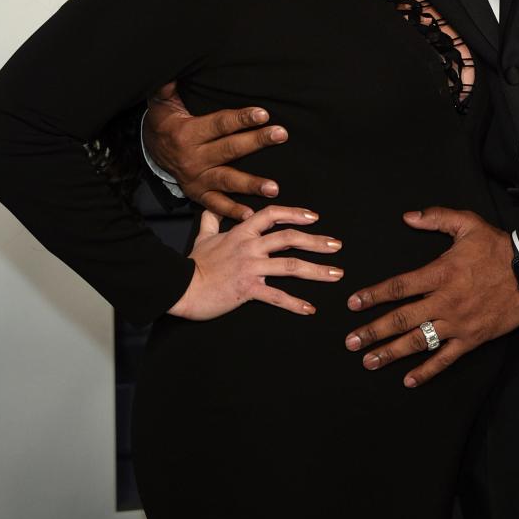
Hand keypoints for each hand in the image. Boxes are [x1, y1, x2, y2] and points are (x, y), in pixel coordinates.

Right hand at [146, 81, 287, 220]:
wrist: (149, 150)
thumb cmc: (165, 121)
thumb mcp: (162, 101)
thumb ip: (169, 87)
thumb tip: (176, 69)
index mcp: (187, 133)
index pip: (219, 124)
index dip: (241, 118)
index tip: (263, 113)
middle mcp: (193, 158)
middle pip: (229, 150)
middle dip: (256, 142)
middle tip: (280, 135)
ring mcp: (196, 178)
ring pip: (227, 181)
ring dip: (250, 184)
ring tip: (273, 187)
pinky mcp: (198, 193)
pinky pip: (215, 205)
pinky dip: (232, 211)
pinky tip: (251, 214)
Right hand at [167, 205, 342, 320]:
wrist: (181, 287)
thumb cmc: (193, 264)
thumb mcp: (204, 237)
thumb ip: (212, 221)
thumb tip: (211, 209)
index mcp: (242, 232)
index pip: (273, 215)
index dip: (295, 213)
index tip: (314, 217)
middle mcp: (250, 246)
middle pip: (290, 238)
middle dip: (317, 241)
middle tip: (337, 246)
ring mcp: (251, 267)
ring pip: (291, 266)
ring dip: (317, 270)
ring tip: (336, 274)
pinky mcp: (248, 289)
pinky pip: (277, 296)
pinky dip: (295, 303)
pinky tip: (310, 308)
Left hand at [344, 208, 518, 387]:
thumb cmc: (497, 247)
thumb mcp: (467, 223)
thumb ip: (436, 218)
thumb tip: (408, 217)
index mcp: (440, 273)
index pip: (399, 287)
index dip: (373, 295)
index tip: (353, 303)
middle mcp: (444, 301)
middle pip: (402, 319)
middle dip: (373, 331)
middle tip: (351, 342)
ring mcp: (457, 323)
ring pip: (419, 341)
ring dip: (392, 352)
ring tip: (370, 361)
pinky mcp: (472, 338)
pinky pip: (446, 358)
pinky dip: (427, 370)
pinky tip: (409, 380)